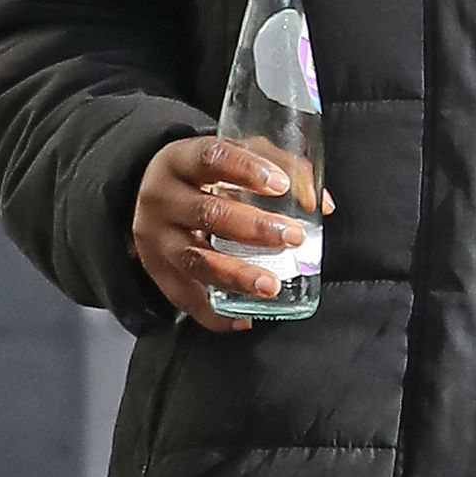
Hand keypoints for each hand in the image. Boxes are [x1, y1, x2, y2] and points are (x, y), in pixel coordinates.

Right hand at [131, 137, 330, 332]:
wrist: (156, 197)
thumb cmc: (206, 176)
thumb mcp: (234, 157)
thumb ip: (279, 168)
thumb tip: (320, 204)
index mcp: (181, 160)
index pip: (211, 157)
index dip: (246, 170)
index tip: (280, 185)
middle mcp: (162, 198)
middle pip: (207, 212)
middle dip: (254, 228)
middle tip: (293, 237)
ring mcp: (156, 238)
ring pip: (195, 259)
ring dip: (236, 275)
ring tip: (271, 285)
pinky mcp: (157, 271)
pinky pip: (184, 298)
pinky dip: (215, 313)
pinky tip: (244, 319)